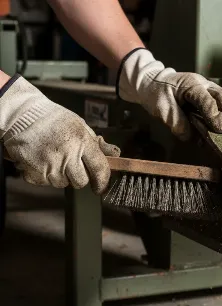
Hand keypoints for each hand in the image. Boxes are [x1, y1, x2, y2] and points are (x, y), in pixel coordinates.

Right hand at [0, 75, 119, 193]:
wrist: (20, 115)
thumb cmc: (53, 120)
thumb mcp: (80, 126)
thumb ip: (97, 143)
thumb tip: (115, 153)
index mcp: (81, 141)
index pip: (99, 168)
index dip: (103, 181)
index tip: (102, 187)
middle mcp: (67, 154)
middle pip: (81, 182)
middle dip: (79, 177)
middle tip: (71, 165)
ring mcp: (50, 165)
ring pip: (63, 183)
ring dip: (62, 176)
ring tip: (54, 158)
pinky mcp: (34, 172)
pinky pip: (46, 183)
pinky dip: (45, 176)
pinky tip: (42, 161)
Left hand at [117, 49, 221, 139]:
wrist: (153, 83)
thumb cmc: (157, 94)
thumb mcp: (162, 110)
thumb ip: (177, 123)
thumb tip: (192, 137)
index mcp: (191, 85)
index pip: (207, 100)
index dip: (215, 116)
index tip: (221, 130)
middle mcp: (203, 84)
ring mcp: (207, 88)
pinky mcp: (208, 95)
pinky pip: (221, 104)